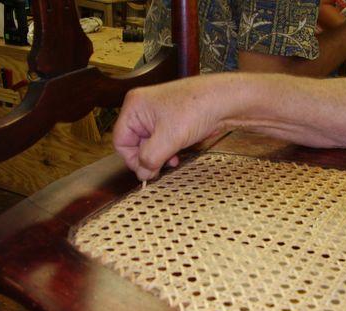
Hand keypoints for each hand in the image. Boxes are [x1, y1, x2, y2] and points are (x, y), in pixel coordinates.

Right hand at [113, 75, 235, 180]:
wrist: (224, 100)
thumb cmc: (196, 108)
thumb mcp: (168, 139)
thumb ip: (150, 159)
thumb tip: (142, 174)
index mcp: (134, 106)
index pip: (121, 141)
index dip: (132, 160)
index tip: (147, 171)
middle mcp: (142, 108)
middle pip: (135, 143)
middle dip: (149, 157)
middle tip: (162, 167)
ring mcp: (157, 113)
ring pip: (149, 144)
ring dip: (159, 156)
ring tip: (173, 159)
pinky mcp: (171, 119)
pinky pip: (161, 140)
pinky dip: (167, 150)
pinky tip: (178, 154)